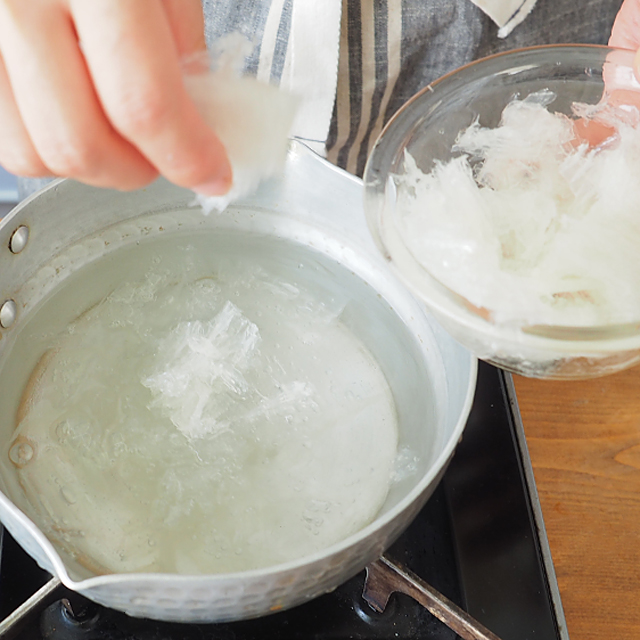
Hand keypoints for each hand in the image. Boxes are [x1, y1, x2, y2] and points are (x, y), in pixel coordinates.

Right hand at [0, 0, 231, 193]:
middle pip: (79, 143)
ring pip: (30, 153)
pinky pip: (1, 133)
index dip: (186, 156)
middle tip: (166, 158)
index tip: (212, 173)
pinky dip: (47, 143)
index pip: (142, 104)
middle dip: (138, 171)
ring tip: (120, 138)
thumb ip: (179, 38)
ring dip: (90, 166)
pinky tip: (75, 115)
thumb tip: (193, 114)